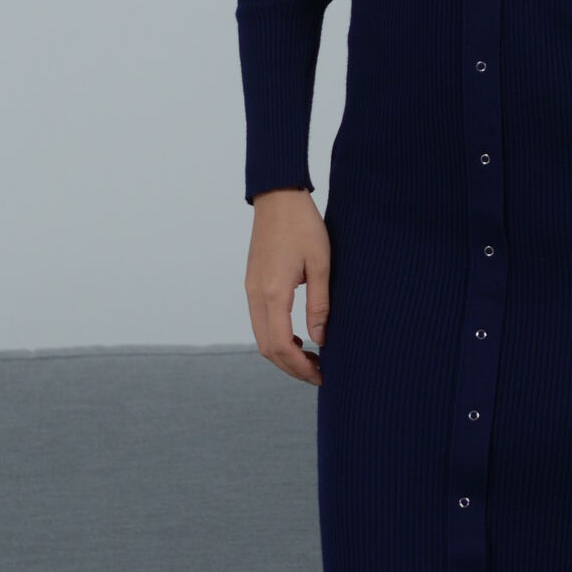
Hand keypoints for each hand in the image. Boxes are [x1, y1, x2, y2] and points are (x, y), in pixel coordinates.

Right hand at [245, 187, 330, 383]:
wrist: (277, 197)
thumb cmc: (303, 226)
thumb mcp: (321, 264)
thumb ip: (320, 305)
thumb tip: (320, 340)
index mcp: (273, 292)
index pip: (281, 345)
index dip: (300, 367)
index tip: (321, 374)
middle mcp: (255, 295)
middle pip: (267, 348)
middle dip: (291, 367)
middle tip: (318, 373)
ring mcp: (250, 289)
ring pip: (261, 337)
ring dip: (283, 353)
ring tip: (311, 358)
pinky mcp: (252, 283)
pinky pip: (260, 321)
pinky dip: (276, 337)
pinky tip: (298, 337)